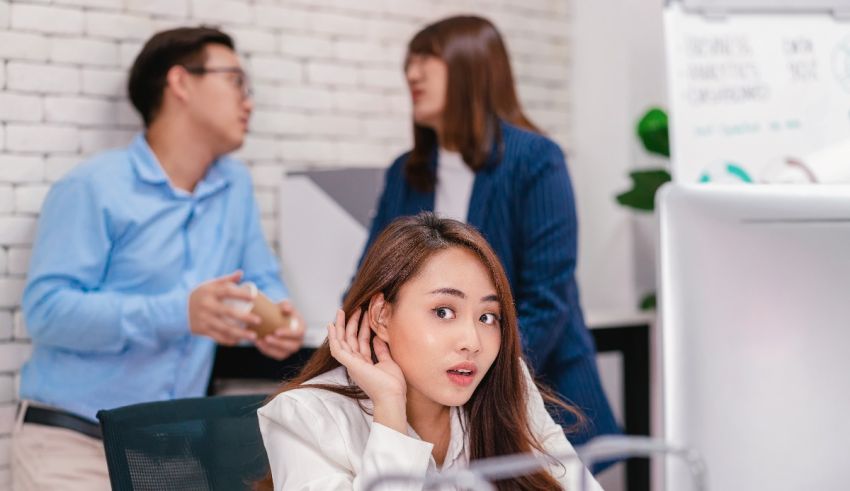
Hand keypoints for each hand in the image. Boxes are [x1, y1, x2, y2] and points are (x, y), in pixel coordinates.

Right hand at [188, 271, 259, 344]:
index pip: (227, 291)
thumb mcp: (210, 285)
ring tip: (254, 336)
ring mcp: (204, 319)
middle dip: (245, 317)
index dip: (241, 293)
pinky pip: (218, 337)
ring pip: (224, 328)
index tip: (254, 297)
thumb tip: (241, 273)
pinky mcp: (202, 330)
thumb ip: (225, 280)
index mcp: (210, 292)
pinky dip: (230, 340)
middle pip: (228, 312)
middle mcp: (206, 305)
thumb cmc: (201, 295)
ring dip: (240, 334)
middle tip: (259, 321)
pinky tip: (240, 341)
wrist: (178, 309)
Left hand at [255, 300, 305, 359]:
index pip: (299, 333)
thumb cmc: (282, 312)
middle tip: (267, 337)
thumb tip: (286, 309)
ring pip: (282, 354)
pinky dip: (265, 350)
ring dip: (270, 349)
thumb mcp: (285, 305)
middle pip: (292, 346)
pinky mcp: (281, 353)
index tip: (276, 331)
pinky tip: (257, 343)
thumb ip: (287, 305)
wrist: (276, 319)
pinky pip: (274, 355)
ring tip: (260, 341)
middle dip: (279, 343)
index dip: (288, 334)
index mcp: (301, 329)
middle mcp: (298, 341)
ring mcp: (290, 349)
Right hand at [327, 308, 406, 425]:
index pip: (360, 342)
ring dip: (342, 325)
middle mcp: (355, 363)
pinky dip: (333, 337)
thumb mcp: (388, 362)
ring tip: (342, 311)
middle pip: (350, 339)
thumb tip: (377, 337)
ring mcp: (351, 364)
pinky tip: (332, 326)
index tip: (365, 314)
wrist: (392, 396)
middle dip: (351, 323)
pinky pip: (337, 349)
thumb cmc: (392, 385)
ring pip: (342, 341)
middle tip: (355, 308)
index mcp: (364, 364)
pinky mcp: (350, 364)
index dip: (361, 328)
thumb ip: (381, 351)